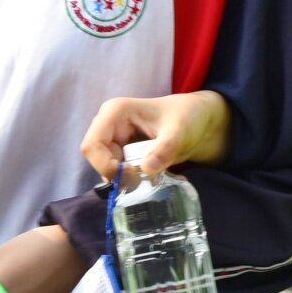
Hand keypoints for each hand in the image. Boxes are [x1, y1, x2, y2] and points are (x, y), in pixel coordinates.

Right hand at [82, 91, 233, 185]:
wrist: (199, 120)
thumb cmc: (188, 117)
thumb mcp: (180, 131)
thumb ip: (165, 148)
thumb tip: (146, 169)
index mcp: (115, 112)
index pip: (92, 145)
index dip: (106, 165)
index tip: (132, 175)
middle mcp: (108, 124)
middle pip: (97, 159)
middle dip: (118, 173)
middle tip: (144, 180)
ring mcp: (113, 138)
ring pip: (106, 167)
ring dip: (126, 177)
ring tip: (152, 176)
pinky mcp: (121, 151)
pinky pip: (117, 170)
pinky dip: (132, 178)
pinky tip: (151, 176)